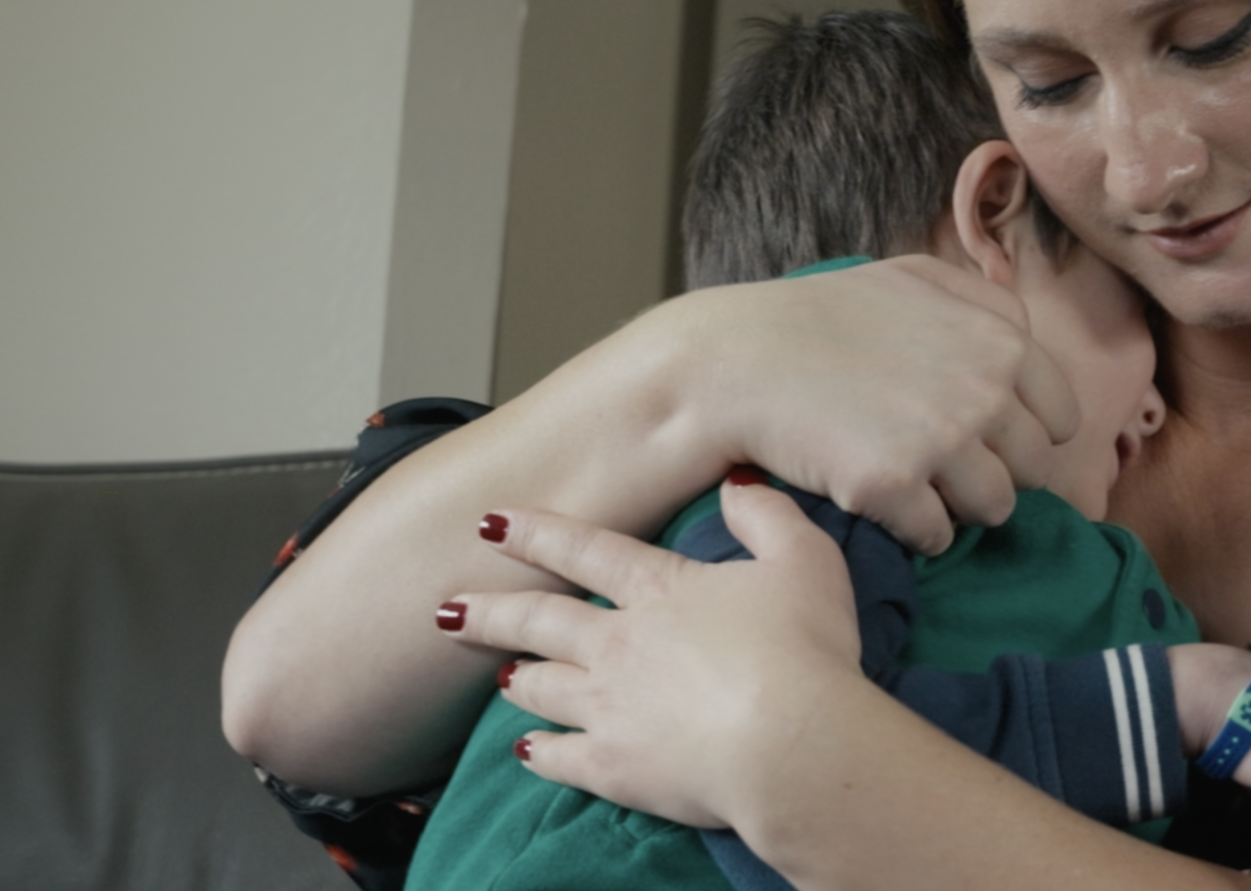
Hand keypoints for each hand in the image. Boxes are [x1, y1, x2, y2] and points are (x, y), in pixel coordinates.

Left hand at [434, 484, 862, 829]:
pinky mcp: (615, 766)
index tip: (490, 523)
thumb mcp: (804, 558)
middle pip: (541, 620)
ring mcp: (610, 708)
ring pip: (542, 686)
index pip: (584, 550)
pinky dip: (539, 751)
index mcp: (660, 590)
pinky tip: (525, 750)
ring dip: (516, 675)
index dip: (536, 532)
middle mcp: (620, 643)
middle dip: (491, 610)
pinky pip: (560, 757)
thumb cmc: (804, 647)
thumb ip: (766, 516)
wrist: (789, 743)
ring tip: (498, 673)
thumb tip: (738, 483)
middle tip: (446, 608)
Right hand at [689, 255, 1080, 553]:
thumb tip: (1024, 326)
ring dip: (960, 506)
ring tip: (918, 486)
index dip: (1026, 434)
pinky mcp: (895, 487)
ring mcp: (943, 441)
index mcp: (1002, 341)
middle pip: (1033, 470)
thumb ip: (983, 299)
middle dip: (995, 471)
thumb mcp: (914, 278)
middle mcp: (985, 391)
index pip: (1061, 419)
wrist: (741, 360)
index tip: (988, 439)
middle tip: (945, 464)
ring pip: (995, 509)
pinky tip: (884, 504)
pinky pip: (939, 536)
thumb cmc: (824, 316)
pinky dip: (917, 530)